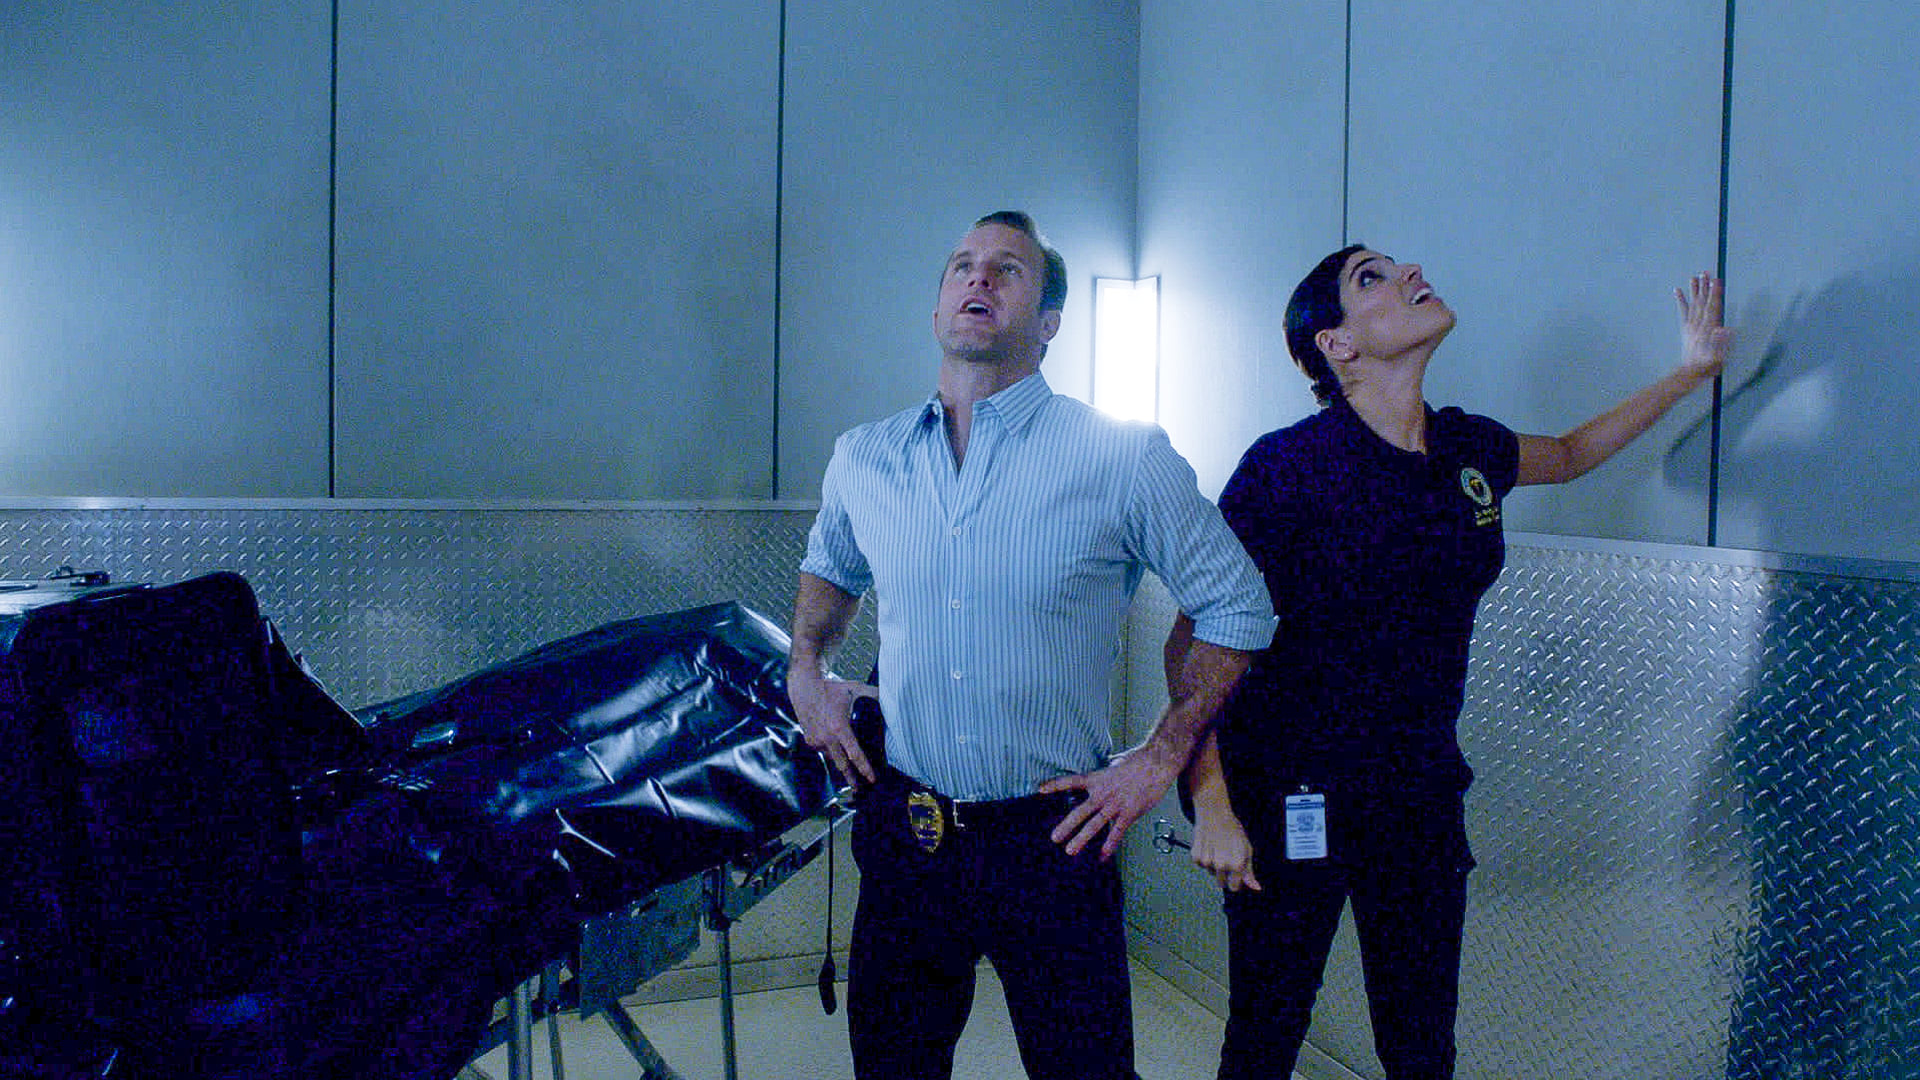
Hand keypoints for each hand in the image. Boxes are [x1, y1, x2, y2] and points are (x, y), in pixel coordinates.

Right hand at [787, 671, 878, 787]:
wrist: (804, 688)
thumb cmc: (830, 689)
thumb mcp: (855, 689)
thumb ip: (874, 695)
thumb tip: (890, 699)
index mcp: (839, 728)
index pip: (855, 754)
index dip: (864, 768)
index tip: (872, 778)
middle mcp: (827, 738)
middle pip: (842, 765)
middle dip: (852, 779)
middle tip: (861, 788)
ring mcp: (817, 741)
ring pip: (833, 758)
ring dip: (842, 765)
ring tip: (850, 774)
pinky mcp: (810, 741)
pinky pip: (824, 751)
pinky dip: (832, 752)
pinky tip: (837, 749)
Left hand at [1039, 739, 1184, 860]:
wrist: (1156, 763)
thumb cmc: (1138, 761)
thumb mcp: (1115, 763)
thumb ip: (1107, 771)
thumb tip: (1105, 768)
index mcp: (1097, 779)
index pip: (1072, 781)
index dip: (1055, 784)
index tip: (1040, 789)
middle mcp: (1102, 793)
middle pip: (1080, 811)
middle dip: (1066, 826)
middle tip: (1054, 838)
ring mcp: (1115, 804)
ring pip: (1094, 825)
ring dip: (1081, 839)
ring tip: (1070, 850)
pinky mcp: (1129, 812)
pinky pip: (1117, 831)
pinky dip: (1110, 844)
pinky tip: (1103, 856)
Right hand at [1191, 806, 1260, 891]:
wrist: (1214, 814)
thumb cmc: (1232, 829)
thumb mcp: (1247, 849)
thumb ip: (1249, 871)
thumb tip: (1255, 887)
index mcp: (1236, 865)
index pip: (1234, 888)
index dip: (1235, 882)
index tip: (1235, 875)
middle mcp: (1221, 866)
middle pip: (1221, 883)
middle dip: (1225, 875)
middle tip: (1226, 859)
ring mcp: (1207, 862)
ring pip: (1211, 873)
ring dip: (1214, 865)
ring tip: (1217, 849)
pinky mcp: (1196, 857)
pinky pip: (1201, 865)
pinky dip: (1204, 859)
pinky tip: (1208, 847)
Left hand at [1675, 272, 1732, 379]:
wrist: (1690, 372)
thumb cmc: (1708, 365)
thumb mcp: (1719, 356)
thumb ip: (1722, 343)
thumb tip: (1724, 329)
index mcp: (1708, 329)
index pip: (1713, 307)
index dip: (1715, 294)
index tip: (1716, 280)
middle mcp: (1698, 325)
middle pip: (1702, 302)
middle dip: (1705, 287)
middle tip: (1705, 272)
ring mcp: (1690, 326)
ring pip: (1693, 304)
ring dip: (1694, 290)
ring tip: (1694, 277)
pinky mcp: (1685, 329)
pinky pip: (1682, 312)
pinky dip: (1680, 300)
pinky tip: (1677, 291)